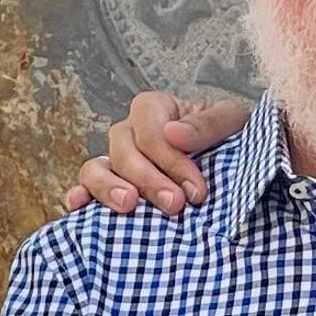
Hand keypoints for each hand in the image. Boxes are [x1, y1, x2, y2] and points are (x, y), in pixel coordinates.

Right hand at [58, 91, 253, 214]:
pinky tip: (78, 206)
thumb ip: (208, 124)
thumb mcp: (233, 121)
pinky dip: (79, 195)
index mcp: (156, 109)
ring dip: (108, 187)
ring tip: (129, 206)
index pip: (150, 130)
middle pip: (123, 151)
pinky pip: (85, 187)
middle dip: (149, 179)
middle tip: (175, 205)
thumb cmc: (232, 140)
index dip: (170, 160)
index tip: (197, 190)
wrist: (237, 168)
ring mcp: (116, 161)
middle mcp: (130, 133)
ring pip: (95, 168)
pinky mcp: (112, 187)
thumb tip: (173, 134)